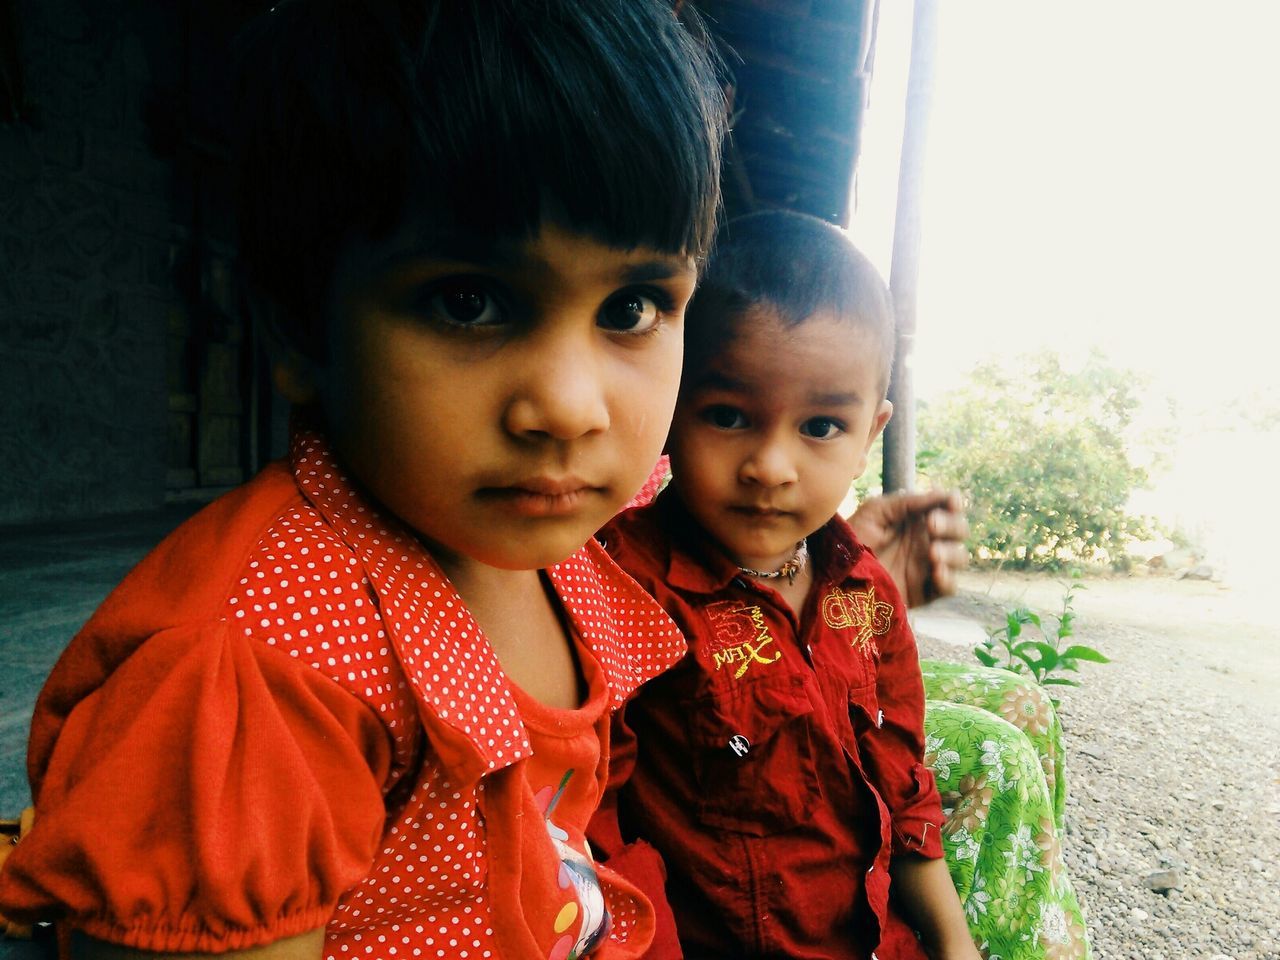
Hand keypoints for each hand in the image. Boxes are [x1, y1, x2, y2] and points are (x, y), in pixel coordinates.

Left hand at [847, 490, 968, 607]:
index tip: (951, 501)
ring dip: (952, 552)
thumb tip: (941, 493)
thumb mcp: (875, 511)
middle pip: (959, 530)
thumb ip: (907, 501)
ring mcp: (928, 566)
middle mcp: (927, 540)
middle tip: (931, 525)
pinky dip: (948, 579)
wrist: (837, 574)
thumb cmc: (854, 537)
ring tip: (933, 553)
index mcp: (918, 518)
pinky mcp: (925, 591)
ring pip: (959, 557)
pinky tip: (936, 572)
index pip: (947, 507)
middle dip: (951, 525)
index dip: (954, 502)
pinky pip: (949, 587)